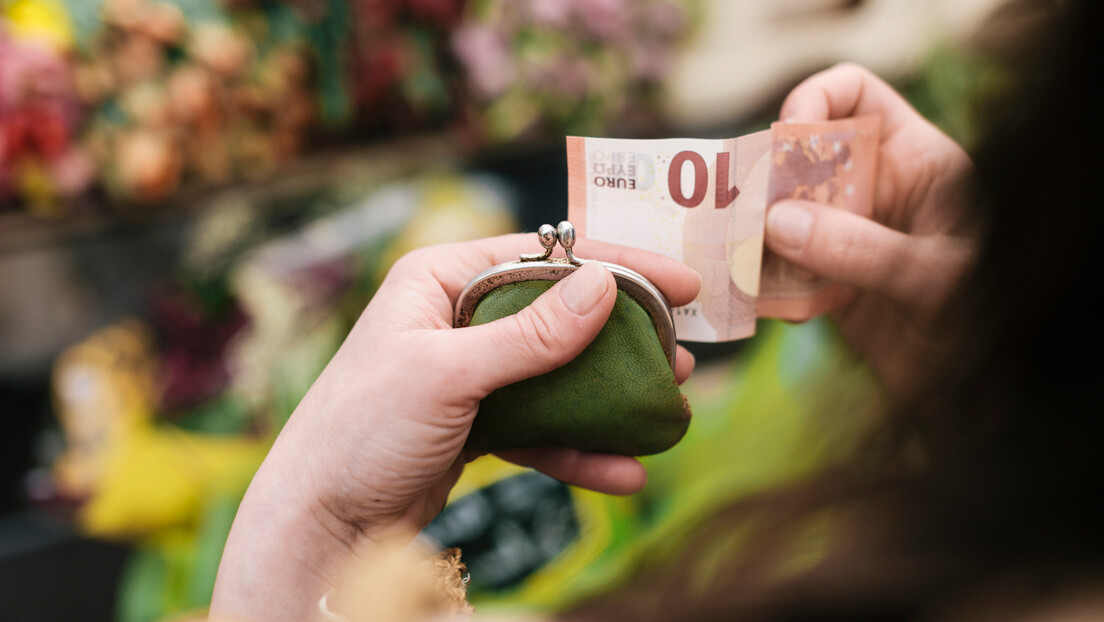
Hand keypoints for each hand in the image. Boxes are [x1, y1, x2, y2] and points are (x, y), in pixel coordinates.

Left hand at [209, 234, 699, 621]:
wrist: (318, 521)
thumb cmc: (359, 431)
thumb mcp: (446, 374)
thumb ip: (530, 334)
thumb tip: (604, 286)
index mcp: (441, 279)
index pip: (546, 257)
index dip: (618, 266)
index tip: (680, 284)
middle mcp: (456, 317)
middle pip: (559, 316)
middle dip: (623, 339)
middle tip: (681, 356)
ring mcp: (469, 373)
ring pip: (557, 374)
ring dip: (611, 396)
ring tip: (668, 409)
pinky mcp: (476, 424)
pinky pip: (541, 427)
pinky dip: (580, 449)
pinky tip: (622, 472)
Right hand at [765, 63, 975, 395]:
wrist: (971, 397)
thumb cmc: (980, 326)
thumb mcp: (934, 280)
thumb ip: (861, 248)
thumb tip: (776, 224)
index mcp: (915, 161)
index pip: (855, 95)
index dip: (813, 102)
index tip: (784, 141)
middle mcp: (874, 190)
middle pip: (800, 154)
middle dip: (766, 180)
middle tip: (744, 215)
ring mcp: (845, 235)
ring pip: (779, 212)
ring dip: (756, 236)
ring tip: (745, 263)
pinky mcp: (823, 280)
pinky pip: (776, 266)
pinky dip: (763, 281)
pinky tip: (776, 306)